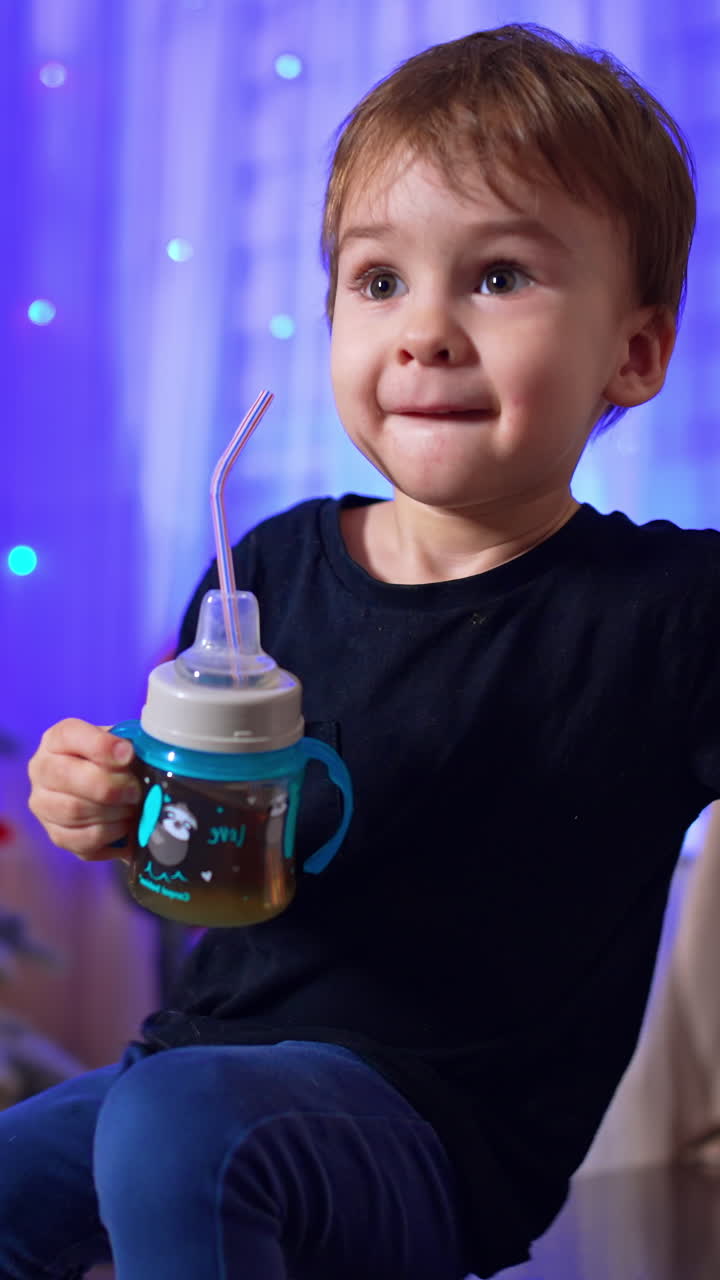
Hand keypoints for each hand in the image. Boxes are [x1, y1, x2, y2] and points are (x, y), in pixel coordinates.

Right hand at [27, 719, 140, 860]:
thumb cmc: (114, 761)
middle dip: (109, 786)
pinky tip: (126, 826)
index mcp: (57, 739)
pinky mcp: (57, 835)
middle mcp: (41, 770)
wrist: (103, 787)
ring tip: (132, 808)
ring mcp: (44, 805)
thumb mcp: (120, 744)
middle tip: (135, 790)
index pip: (69, 734)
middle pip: (66, 777)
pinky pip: (83, 840)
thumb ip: (129, 746)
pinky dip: (111, 834)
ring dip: (113, 812)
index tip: (128, 754)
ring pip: (74, 811)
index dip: (100, 746)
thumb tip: (150, 759)